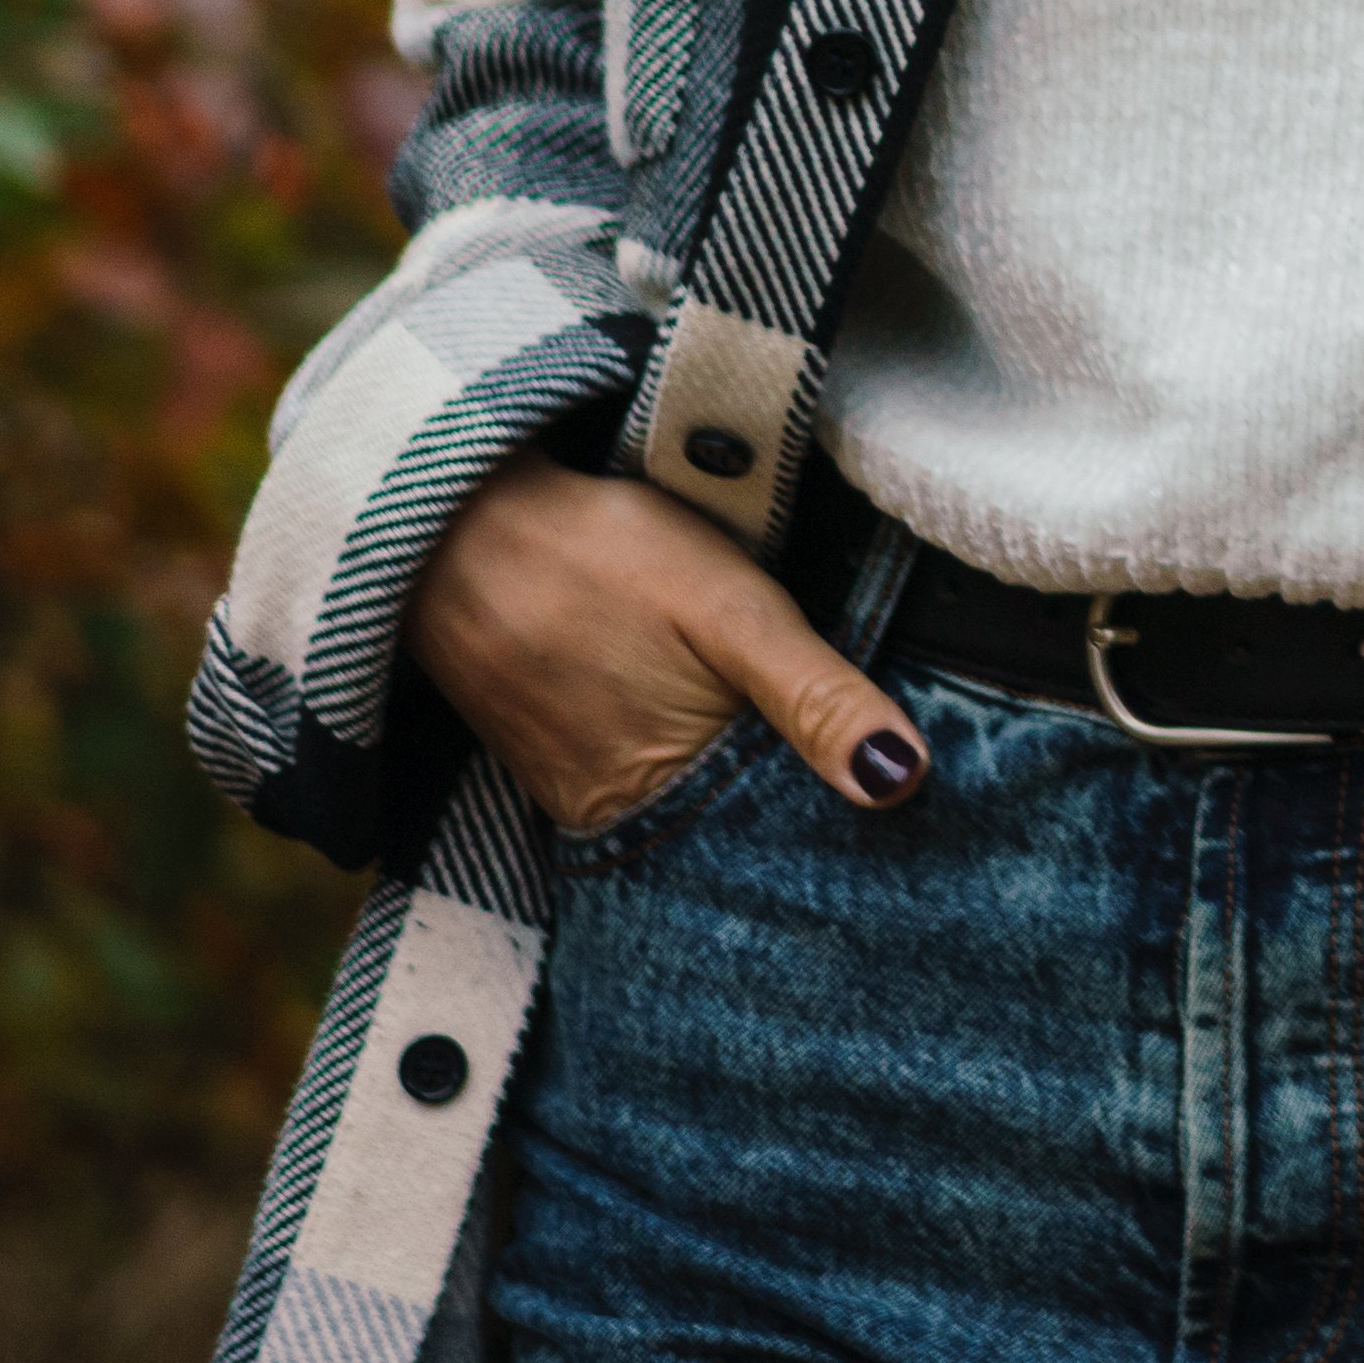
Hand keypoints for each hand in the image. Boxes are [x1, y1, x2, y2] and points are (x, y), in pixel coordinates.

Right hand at [415, 455, 927, 837]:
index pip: (780, 837)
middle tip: (855, 747)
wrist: (460, 525)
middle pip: (731, 826)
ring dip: (740, 776)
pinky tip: (709, 713)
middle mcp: (612, 818)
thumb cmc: (603, 557)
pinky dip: (684, 755)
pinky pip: (639, 778)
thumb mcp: (734, 613)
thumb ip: (816, 697)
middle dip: (793, 798)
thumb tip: (903, 782)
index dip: (843, 811)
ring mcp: (574, 793)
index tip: (903, 792)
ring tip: (788, 727)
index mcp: (663, 794)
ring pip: (688, 803)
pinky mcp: (549, 761)